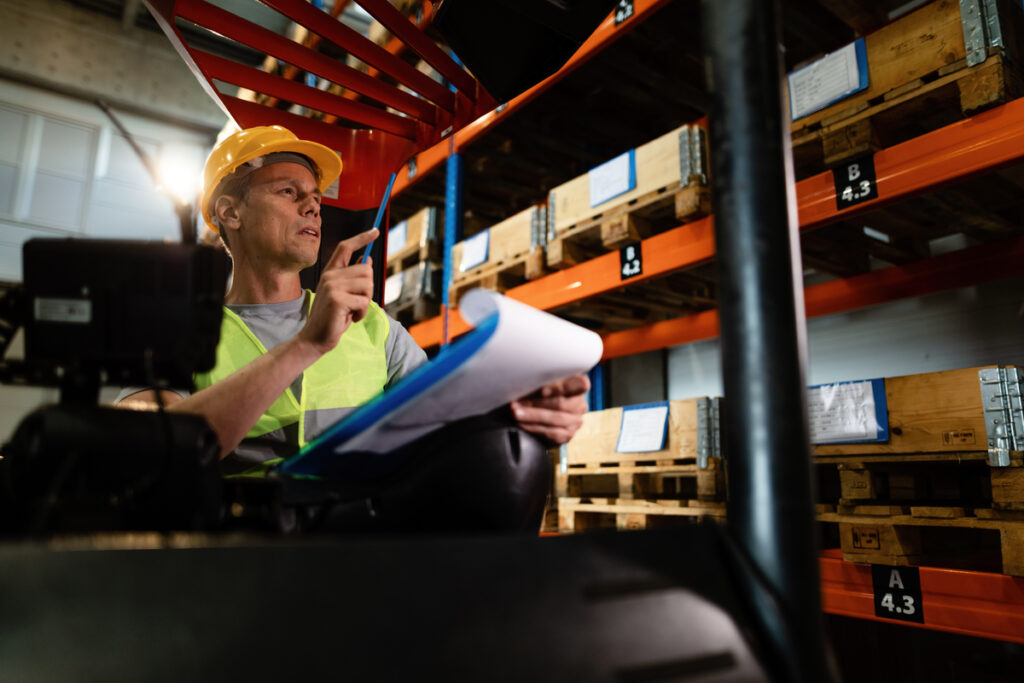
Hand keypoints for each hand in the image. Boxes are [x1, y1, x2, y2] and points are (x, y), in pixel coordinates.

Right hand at [298, 228, 377, 353]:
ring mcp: (332, 286)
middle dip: (368, 289)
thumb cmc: (332, 318)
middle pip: (365, 270)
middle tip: (356, 303)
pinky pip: (364, 301)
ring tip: (352, 311)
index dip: (362, 238)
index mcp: (330, 272)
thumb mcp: (344, 295)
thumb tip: (367, 259)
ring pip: (367, 285)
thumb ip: (353, 278)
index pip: (345, 247)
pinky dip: (362, 313)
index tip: (376, 230)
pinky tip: (351, 318)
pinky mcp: (337, 299)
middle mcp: (329, 276)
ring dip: (365, 302)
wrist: (314, 339)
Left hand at [511, 374, 589, 445]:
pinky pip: (551, 432)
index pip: (581, 384)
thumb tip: (523, 381)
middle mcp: (580, 405)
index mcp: (578, 387)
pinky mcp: (567, 435)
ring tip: (516, 413)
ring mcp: (575, 421)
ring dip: (532, 416)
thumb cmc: (539, 395)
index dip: (562, 387)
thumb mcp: (542, 384)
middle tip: (517, 402)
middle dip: (536, 403)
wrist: (540, 418)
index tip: (542, 391)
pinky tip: (521, 423)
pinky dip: (533, 427)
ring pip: (556, 418)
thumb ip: (541, 381)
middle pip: (562, 403)